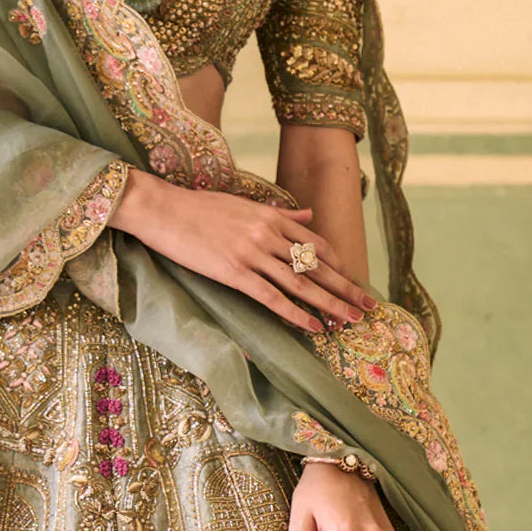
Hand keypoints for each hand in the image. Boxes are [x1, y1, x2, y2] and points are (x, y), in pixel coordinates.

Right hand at [109, 168, 374, 332]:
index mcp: (272, 216)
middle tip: (367, 306)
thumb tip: (308, 214)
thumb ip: (280, 212)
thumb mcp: (244, 204)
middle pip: (316, 265)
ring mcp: (252, 254)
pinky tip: (312, 326)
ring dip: (328, 303)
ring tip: (349, 320)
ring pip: (300, 283)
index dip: (337, 265)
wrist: (164, 209)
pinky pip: (272, 297)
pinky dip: (295, 313)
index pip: (316, 243)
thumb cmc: (200, 207)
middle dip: (345, 287)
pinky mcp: (234, 272)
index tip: (352, 280)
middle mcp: (268, 234)